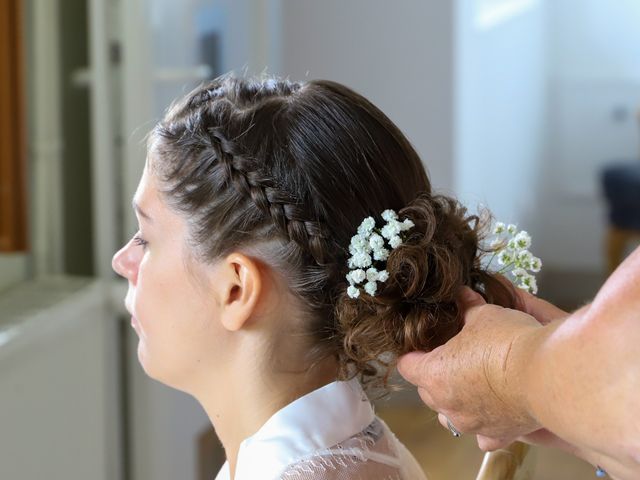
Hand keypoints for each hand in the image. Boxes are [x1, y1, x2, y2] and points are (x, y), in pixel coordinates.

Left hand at [397, 288, 560, 445]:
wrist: (546, 374)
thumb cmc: (509, 343)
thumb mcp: (483, 314)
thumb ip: (468, 308)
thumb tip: (462, 296)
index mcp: (434, 374)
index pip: (407, 366)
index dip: (413, 353)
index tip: (422, 346)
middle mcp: (447, 404)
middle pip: (426, 391)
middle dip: (434, 375)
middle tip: (451, 358)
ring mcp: (471, 423)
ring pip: (449, 417)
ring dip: (454, 402)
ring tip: (469, 385)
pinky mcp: (496, 434)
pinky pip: (482, 436)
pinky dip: (484, 425)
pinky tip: (492, 411)